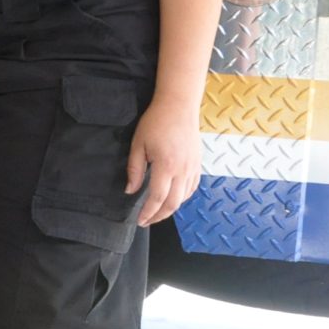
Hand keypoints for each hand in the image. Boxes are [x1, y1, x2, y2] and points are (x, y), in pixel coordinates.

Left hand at [127, 97, 202, 226]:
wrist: (178, 106)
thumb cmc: (156, 122)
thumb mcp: (138, 144)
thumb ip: (134, 170)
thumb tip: (131, 190)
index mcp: (166, 166)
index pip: (157, 198)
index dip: (148, 212)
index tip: (140, 220)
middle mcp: (183, 170)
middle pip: (173, 203)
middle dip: (159, 216)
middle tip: (147, 221)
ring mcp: (193, 168)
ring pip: (184, 197)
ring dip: (171, 208)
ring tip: (157, 212)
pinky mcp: (198, 164)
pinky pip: (192, 188)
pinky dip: (182, 197)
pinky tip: (173, 198)